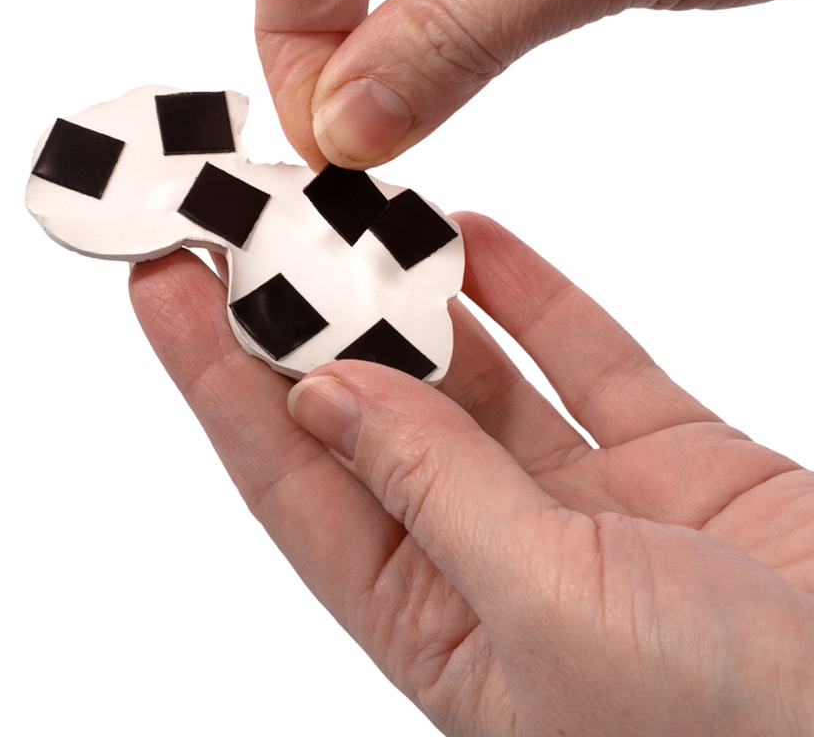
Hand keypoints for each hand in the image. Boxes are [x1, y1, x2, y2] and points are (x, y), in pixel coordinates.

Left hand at [129, 213, 813, 733]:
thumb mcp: (555, 614)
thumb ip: (437, 489)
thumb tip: (324, 391)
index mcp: (436, 625)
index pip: (289, 474)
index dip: (214, 374)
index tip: (158, 280)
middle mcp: (492, 560)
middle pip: (369, 409)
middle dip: (302, 313)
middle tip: (243, 214)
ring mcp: (583, 507)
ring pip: (469, 375)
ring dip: (407, 292)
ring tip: (339, 204)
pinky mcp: (671, 461)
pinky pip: (582, 359)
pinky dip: (529, 295)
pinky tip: (471, 233)